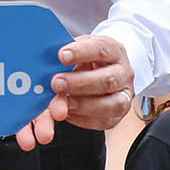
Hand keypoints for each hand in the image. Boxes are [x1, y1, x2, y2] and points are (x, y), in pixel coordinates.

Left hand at [17, 35, 133, 149]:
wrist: (104, 72)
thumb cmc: (88, 59)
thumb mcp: (79, 49)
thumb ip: (67, 54)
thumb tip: (46, 60)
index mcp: (114, 51)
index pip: (101, 49)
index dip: (82, 52)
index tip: (61, 55)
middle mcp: (123, 73)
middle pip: (106, 80)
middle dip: (79, 83)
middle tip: (56, 83)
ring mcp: (123, 95)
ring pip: (110, 104)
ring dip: (82, 105)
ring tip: (60, 104)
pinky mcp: (117, 115)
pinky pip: (103, 121)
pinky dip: (83, 119)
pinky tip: (67, 114)